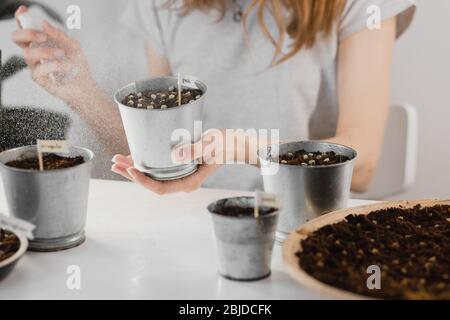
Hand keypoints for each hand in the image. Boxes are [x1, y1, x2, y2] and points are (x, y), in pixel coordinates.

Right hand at [11, 6, 94, 104]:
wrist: (84, 84)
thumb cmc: (77, 64)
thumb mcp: (73, 46)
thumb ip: (59, 35)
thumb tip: (44, 24)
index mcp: (40, 42)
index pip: (25, 28)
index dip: (21, 18)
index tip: (24, 10)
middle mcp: (34, 52)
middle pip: (17, 38)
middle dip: (28, 33)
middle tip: (43, 37)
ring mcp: (35, 65)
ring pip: (28, 53)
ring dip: (46, 52)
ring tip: (61, 54)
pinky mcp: (38, 78)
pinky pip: (39, 69)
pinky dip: (54, 66)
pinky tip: (65, 67)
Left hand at [111, 129, 261, 193]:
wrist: (233, 145)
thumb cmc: (225, 145)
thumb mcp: (211, 146)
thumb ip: (194, 150)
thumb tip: (176, 155)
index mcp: (188, 182)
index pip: (161, 188)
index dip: (143, 181)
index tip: (132, 169)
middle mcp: (181, 182)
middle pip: (152, 183)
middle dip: (132, 174)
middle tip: (115, 164)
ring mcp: (179, 175)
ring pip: (152, 176)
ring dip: (135, 169)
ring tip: (117, 161)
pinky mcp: (179, 166)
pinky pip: (158, 168)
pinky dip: (145, 162)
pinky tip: (133, 156)